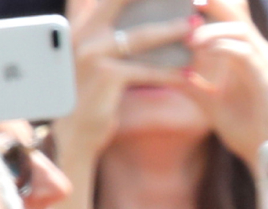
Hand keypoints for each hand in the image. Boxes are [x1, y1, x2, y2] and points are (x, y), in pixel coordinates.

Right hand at [57, 0, 192, 164]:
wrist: (72, 136)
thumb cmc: (87, 100)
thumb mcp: (93, 64)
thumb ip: (108, 40)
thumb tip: (142, 27)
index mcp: (81, 25)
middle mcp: (84, 33)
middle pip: (124, 2)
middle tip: (186, 2)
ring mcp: (94, 53)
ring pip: (142, 37)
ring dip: (172, 31)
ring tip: (195, 29)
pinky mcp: (107, 76)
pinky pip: (146, 70)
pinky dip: (170, 73)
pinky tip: (189, 73)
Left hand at [185, 0, 267, 169]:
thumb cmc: (246, 130)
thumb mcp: (212, 105)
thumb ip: (193, 86)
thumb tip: (167, 73)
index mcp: (247, 53)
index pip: (231, 15)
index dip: (212, 4)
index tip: (186, 3)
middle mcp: (259, 52)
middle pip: (238, 10)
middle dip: (214, 1)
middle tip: (189, 0)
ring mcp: (265, 64)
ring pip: (240, 29)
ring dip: (212, 30)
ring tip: (189, 38)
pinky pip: (244, 54)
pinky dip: (222, 49)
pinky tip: (202, 52)